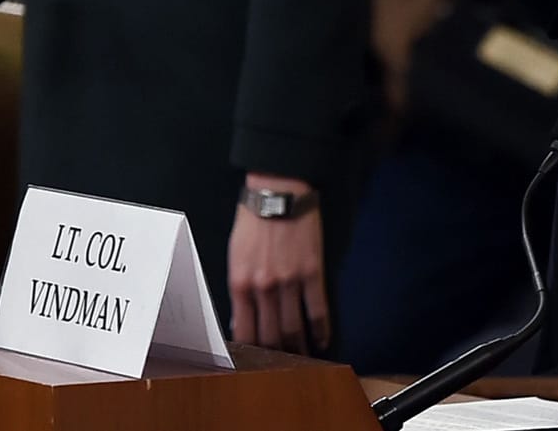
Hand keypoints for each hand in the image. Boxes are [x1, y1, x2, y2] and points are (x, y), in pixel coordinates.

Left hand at [228, 176, 327, 353]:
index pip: (244, 331)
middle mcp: (263, 288)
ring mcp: (289, 282)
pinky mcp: (312, 272)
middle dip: (277, 355)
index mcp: (240, 283)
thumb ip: (239, 288)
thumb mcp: (235, 255)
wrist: (278, 191)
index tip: (257, 362)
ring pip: (294, 329)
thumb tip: (242, 319)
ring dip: (300, 348)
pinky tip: (321, 340)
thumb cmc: (253, 220)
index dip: (251, 351)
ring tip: (303, 358)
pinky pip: (318, 310)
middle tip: (282, 365)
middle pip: (271, 336)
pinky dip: (321, 330)